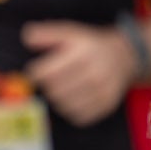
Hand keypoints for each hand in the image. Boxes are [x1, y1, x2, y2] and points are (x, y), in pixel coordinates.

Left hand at [22, 21, 138, 126]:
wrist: (124, 58)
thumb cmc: (89, 46)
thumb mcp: (69, 32)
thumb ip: (46, 34)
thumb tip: (27, 38)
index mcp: (84, 52)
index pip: (47, 72)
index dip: (35, 73)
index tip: (34, 71)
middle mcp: (96, 72)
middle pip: (54, 90)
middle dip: (46, 86)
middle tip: (48, 80)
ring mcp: (103, 91)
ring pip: (64, 105)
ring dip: (56, 99)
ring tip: (59, 88)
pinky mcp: (107, 105)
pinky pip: (78, 116)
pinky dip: (69, 110)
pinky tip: (71, 98)